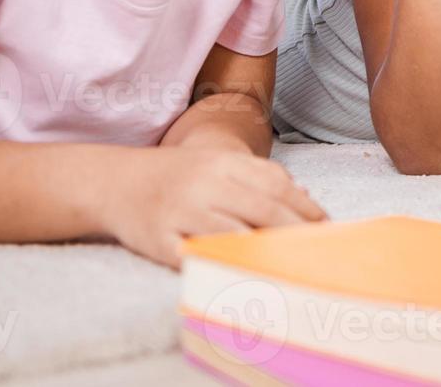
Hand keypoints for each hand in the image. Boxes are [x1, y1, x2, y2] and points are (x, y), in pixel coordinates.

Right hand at [99, 146, 326, 268]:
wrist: (114, 181)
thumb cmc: (178, 177)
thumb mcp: (218, 164)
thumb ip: (259, 177)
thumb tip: (305, 195)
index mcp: (223, 162)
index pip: (275, 184)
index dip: (305, 207)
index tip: (326, 227)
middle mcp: (204, 183)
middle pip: (262, 208)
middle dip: (295, 232)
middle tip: (317, 253)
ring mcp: (180, 211)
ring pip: (231, 234)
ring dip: (264, 252)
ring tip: (289, 268)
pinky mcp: (158, 238)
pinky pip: (193, 257)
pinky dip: (218, 266)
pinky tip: (241, 278)